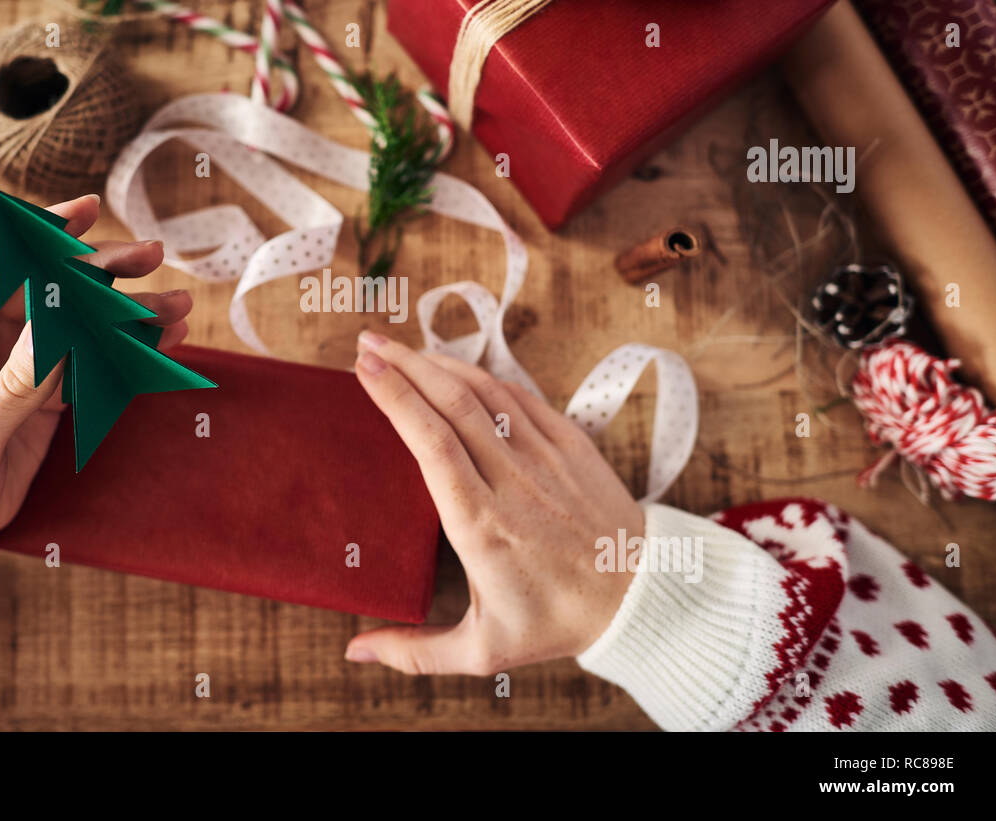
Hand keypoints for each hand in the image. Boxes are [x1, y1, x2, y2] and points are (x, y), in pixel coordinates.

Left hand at [0, 194, 192, 556]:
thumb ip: (12, 388)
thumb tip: (57, 326)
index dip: (38, 232)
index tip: (87, 212)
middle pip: (49, 285)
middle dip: (102, 268)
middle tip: (153, 256)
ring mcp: (18, 364)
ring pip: (79, 321)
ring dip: (127, 311)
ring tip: (177, 304)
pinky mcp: (44, 392)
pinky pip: (92, 360)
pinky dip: (128, 351)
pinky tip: (166, 340)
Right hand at [346, 331, 643, 674]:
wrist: (640, 598)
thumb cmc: (556, 622)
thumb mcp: (483, 651)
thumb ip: (415, 651)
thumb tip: (355, 652)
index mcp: (481, 525)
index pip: (431, 443)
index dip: (396, 399)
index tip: (363, 372)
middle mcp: (512, 482)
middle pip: (451, 403)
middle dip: (404, 364)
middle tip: (367, 343)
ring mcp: (545, 457)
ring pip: (485, 392)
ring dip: (438, 361)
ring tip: (400, 347)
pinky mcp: (571, 444)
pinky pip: (520, 397)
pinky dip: (481, 375)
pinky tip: (455, 367)